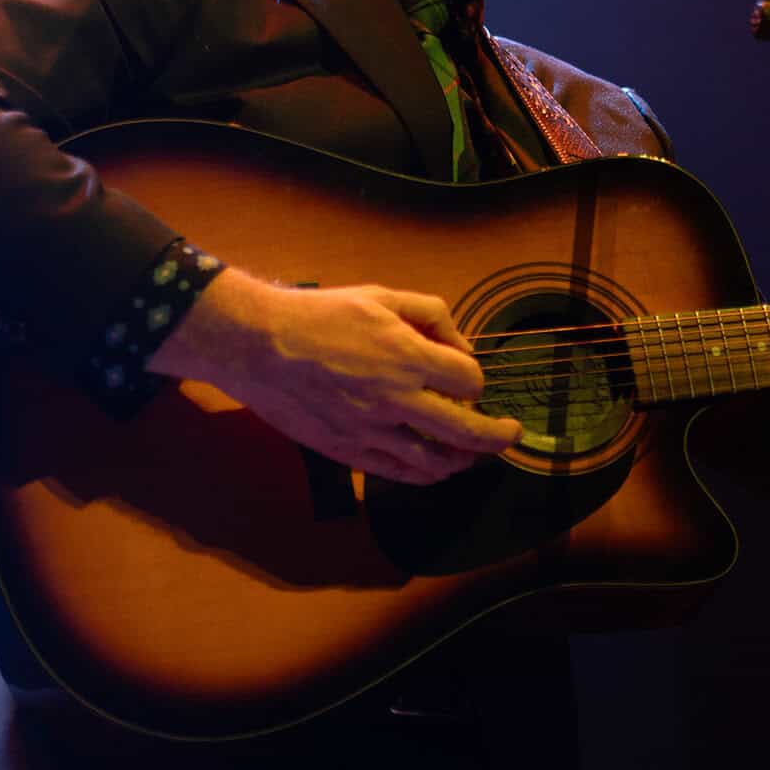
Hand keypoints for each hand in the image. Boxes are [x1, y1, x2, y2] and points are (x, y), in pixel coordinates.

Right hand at [148, 267, 522, 484]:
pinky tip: (437, 468)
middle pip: (467, 432)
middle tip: (511, 432)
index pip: (470, 381)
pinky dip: (427, 474)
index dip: (476, 378)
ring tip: (475, 453)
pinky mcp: (349, 452)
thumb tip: (460, 343)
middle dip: (498, 435)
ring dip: (465, 460)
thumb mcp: (381, 295)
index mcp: (407, 355)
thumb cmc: (320, 315)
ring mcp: (372, 430)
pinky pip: (400, 474)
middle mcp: (396, 398)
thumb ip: (431, 313)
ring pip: (437, 462)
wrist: (259, 346)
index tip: (465, 375)